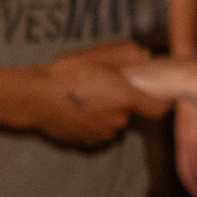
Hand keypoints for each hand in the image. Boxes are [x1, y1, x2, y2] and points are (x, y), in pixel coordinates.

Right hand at [27, 41, 158, 147]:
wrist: (34, 98)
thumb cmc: (65, 74)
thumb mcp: (95, 56)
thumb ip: (125, 55)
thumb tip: (145, 54)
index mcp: (125, 98)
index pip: (160, 108)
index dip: (162, 102)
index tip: (157, 96)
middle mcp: (118, 120)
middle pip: (131, 114)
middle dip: (122, 102)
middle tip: (104, 88)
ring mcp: (101, 134)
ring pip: (113, 124)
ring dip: (106, 114)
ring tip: (87, 100)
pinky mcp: (86, 142)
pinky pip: (97, 133)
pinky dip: (92, 124)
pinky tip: (77, 112)